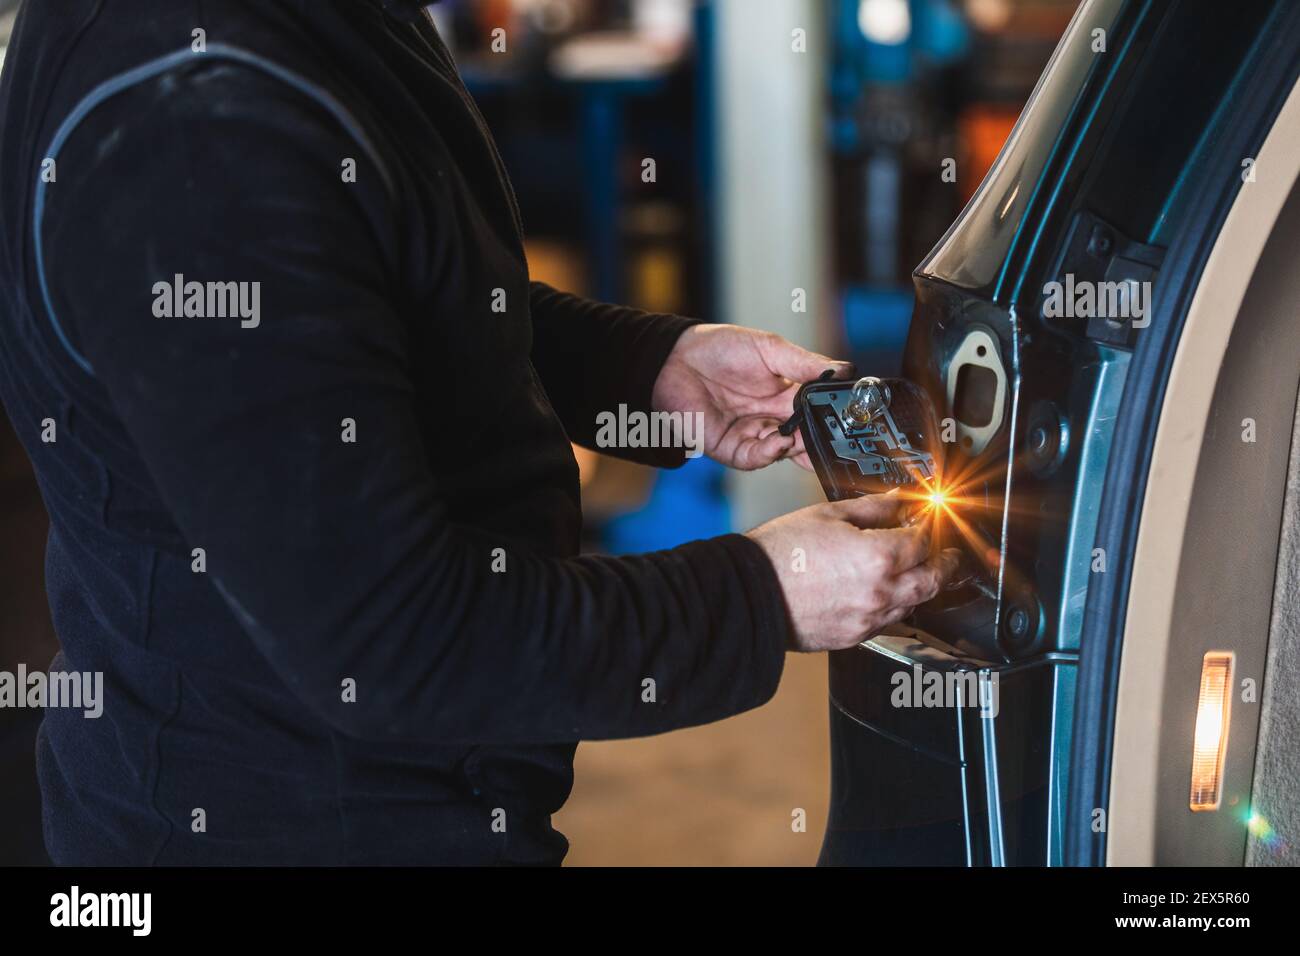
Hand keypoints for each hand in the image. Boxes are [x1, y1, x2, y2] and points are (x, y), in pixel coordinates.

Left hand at [651, 324, 852, 470]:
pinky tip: (779, 441)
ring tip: (803, 436)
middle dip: (821, 441)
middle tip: (836, 438)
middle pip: (806, 438)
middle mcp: (773, 419)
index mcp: (787, 395)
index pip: (819, 413)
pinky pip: (757, 458)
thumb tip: (845, 369)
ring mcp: (753, 436)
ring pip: (785, 452)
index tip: (852, 418)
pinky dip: (771, 453)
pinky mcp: (731, 449)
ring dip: (797, 448)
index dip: (835, 418)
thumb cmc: (720, 348)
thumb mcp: (771, 349)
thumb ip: (806, 364)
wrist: (675, 359)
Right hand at [746, 494, 961, 651]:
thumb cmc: (780, 554)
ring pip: (914, 605)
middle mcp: (880, 592)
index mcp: (878, 556)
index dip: (929, 527)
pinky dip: (895, 607)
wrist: (749, 593)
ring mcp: (869, 619)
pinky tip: (885, 594)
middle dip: (945, 564)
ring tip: (917, 573)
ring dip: (921, 587)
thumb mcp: (827, 514)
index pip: (923, 540)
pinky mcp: (854, 637)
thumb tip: (896, 501)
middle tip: (947, 554)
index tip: (927, 520)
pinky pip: (888, 623)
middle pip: (933, 580)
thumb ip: (872, 508)